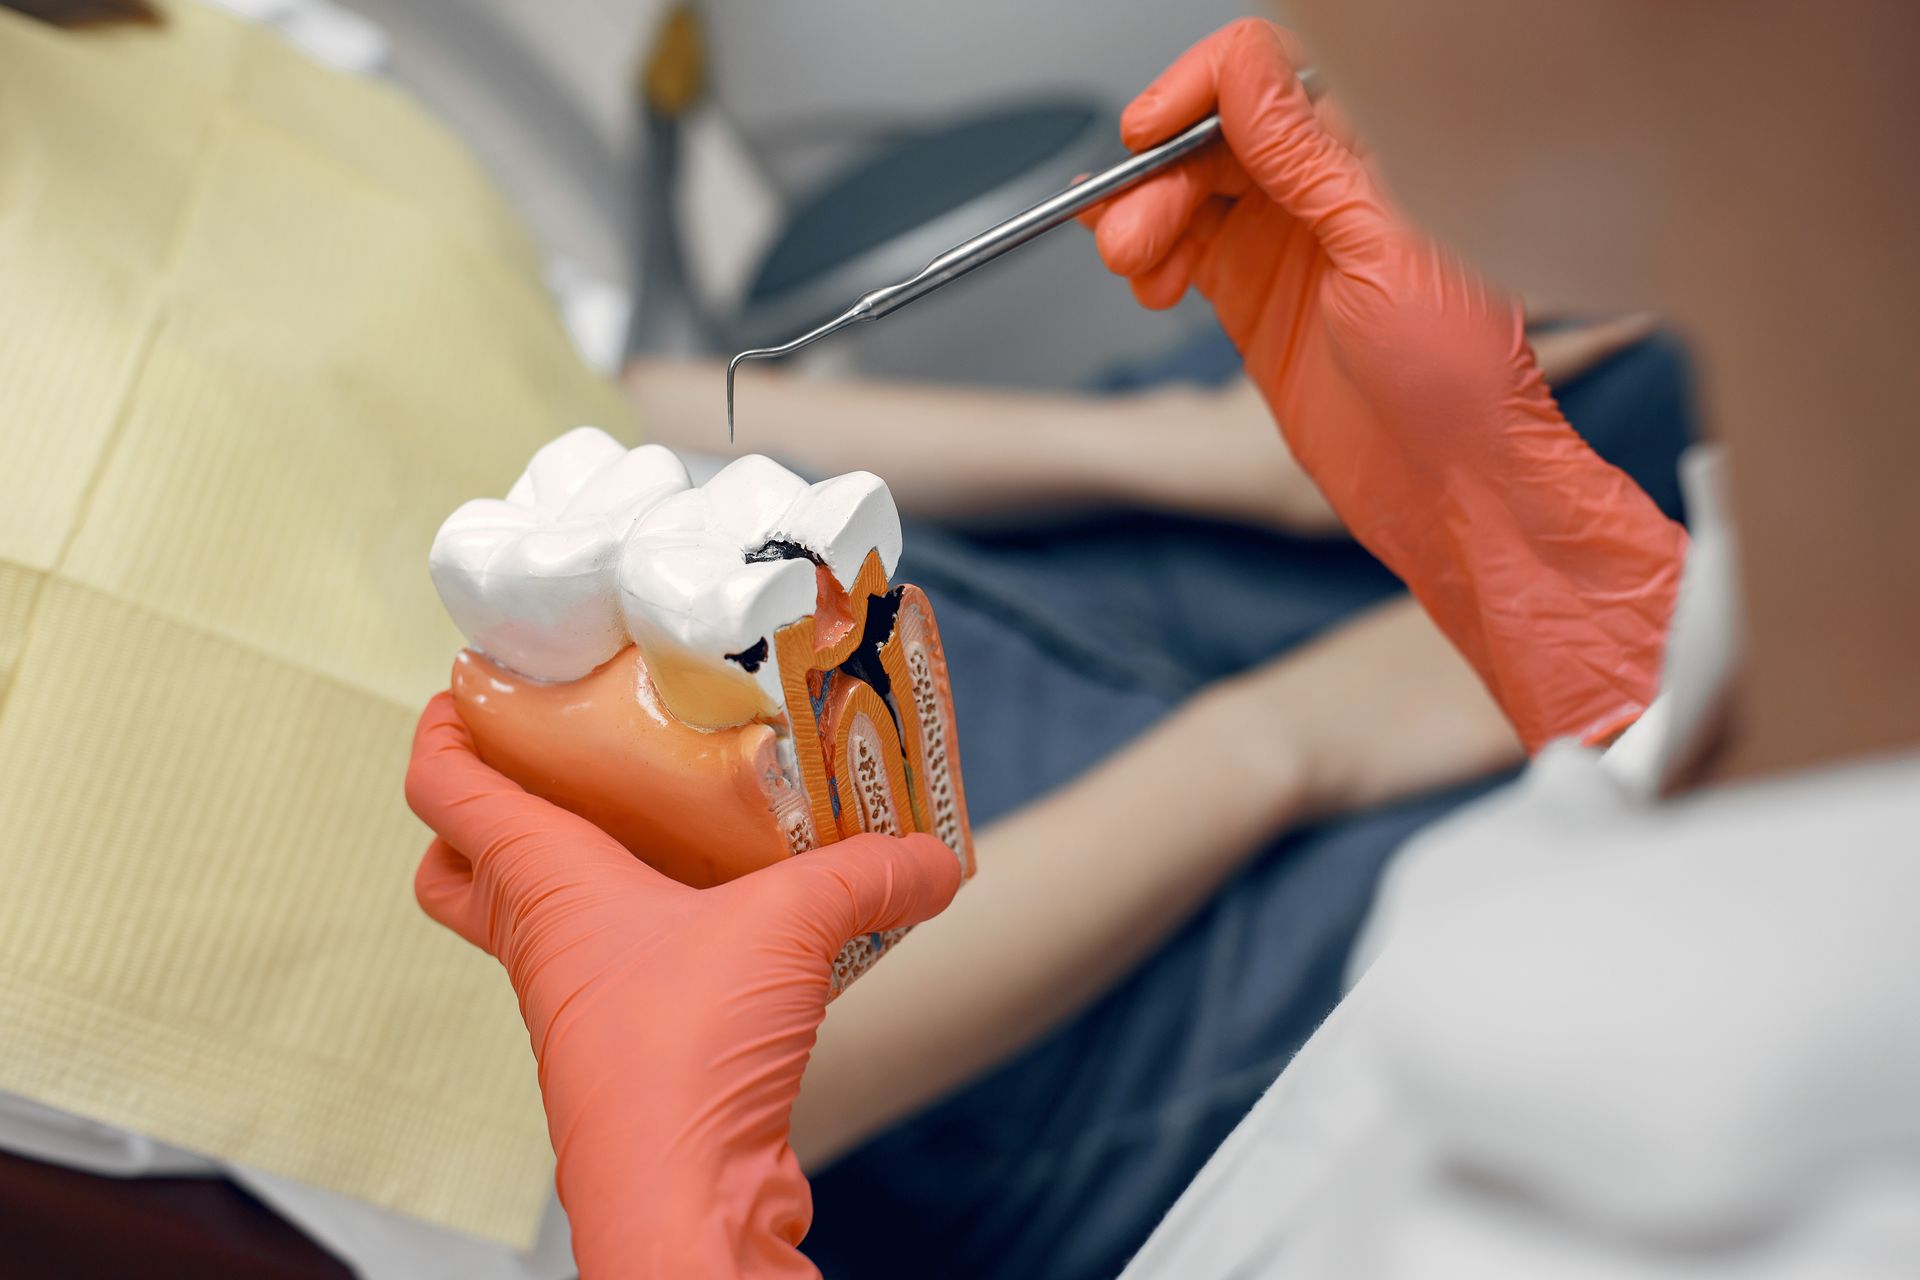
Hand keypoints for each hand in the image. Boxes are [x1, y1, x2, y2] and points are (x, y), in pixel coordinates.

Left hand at [405, 694, 962, 1277]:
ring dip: (574, 868)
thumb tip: (938, 858)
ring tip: (659, 817)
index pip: (445, 788)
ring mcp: (574, 1000)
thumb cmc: (685, 1053)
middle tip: (556, 758)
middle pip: (460, 865)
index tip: (471, 683)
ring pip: (534, 917)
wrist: (683, 1199)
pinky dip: (647, 931)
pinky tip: (726, 914)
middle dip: (484, 807)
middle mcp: (541, 937)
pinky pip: (610, 968)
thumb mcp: (792, 927)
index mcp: (544, 881)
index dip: (444, 726)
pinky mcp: (623, 1049)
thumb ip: (870, 875)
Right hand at [1086, 19, 1686, 750]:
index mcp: (1377, 155)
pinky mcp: (1255, 296)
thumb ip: (1307, 158)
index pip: (1268, 74)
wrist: (1453, 488)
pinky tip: (1145, 280)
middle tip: (1130, 234)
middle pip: (1213, 135)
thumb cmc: (1460, 380)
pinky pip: (1183, 248)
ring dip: (1145, 219)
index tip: (1150, 130)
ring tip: (1137, 269)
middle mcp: (1329, 188)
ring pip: (1189, 191)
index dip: (1201, 89)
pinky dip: (1150, 253)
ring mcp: (1289, 241)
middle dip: (1159, 175)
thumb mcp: (1382, 250)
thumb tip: (1245, 73)